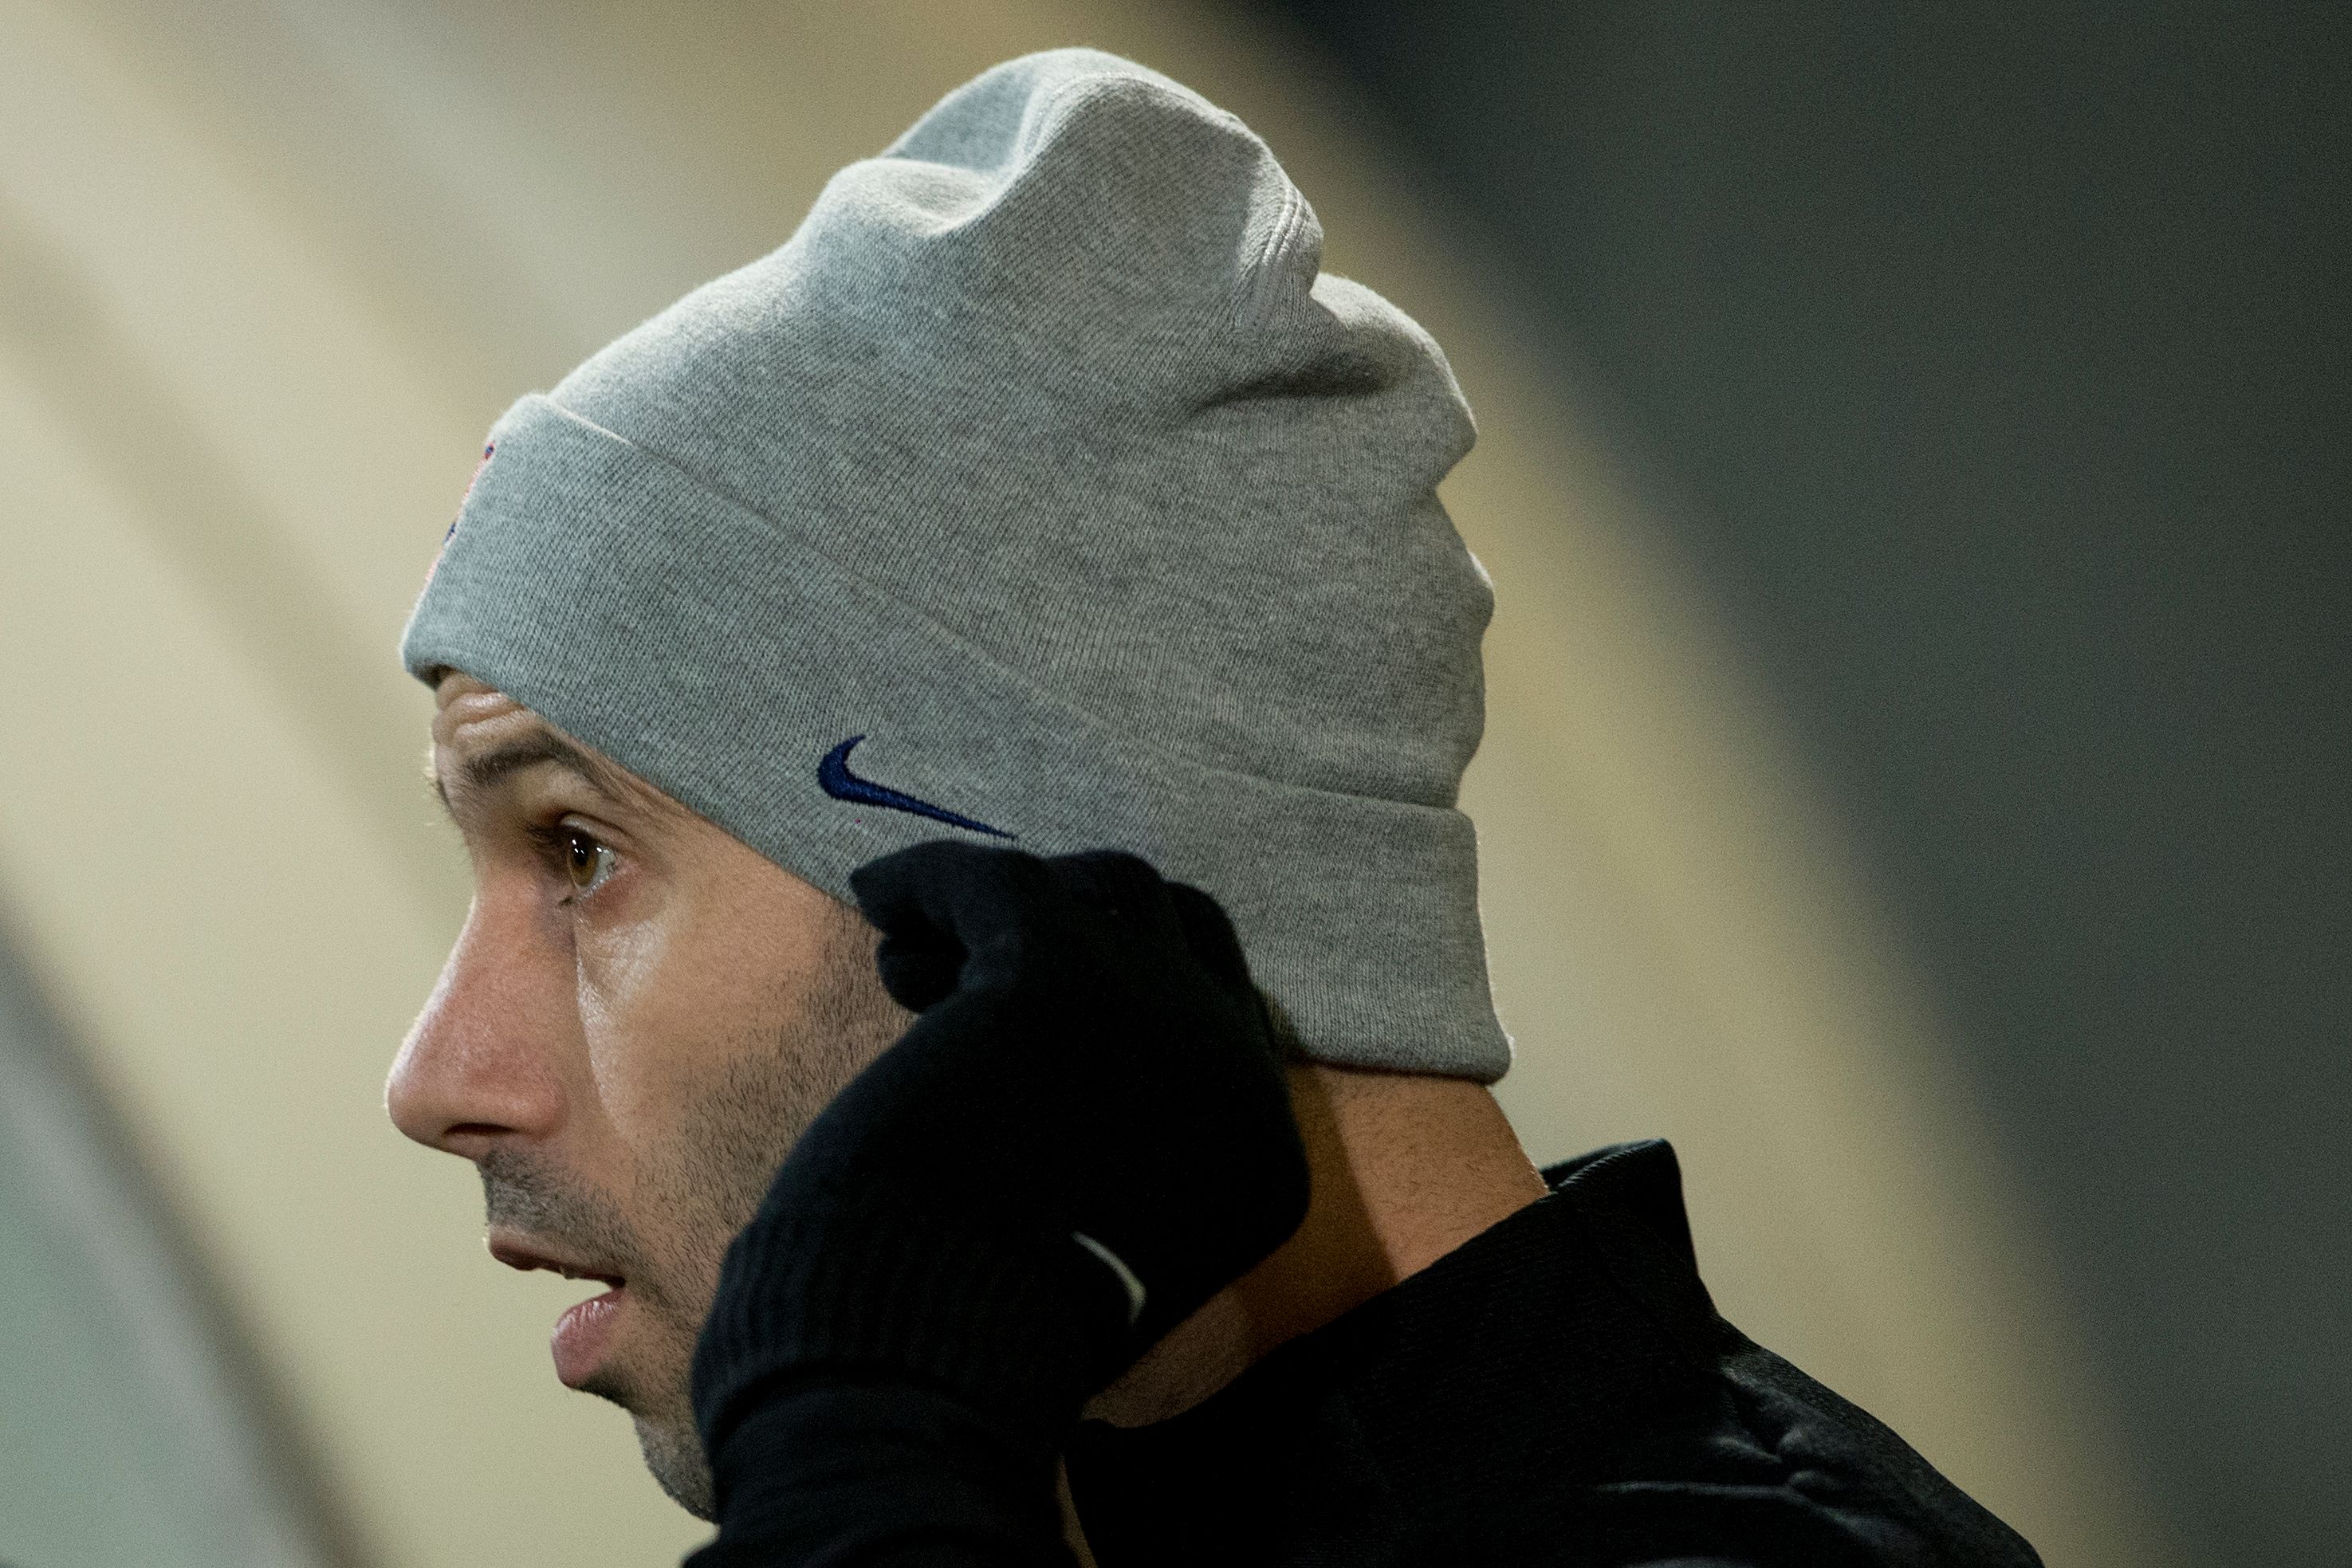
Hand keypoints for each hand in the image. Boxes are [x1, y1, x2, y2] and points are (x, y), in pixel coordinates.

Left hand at [692, 842, 1310, 1455]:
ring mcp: (1156, 1011)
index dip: (1131, 998)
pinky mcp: (1057, 974)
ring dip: (1023, 902)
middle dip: (1097, 932)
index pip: (1225, 1024)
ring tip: (924, 952)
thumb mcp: (1116, 1263)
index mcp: (1265, 1160)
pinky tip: (879, 895)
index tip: (1032, 1010)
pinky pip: (999, 879)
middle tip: (991, 958)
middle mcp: (1237, 1072)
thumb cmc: (993, 1339)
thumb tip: (1059, 1089)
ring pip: (1108, 890)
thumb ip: (1129, 1171)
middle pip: (1187, 936)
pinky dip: (933, 880)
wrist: (934, 1358)